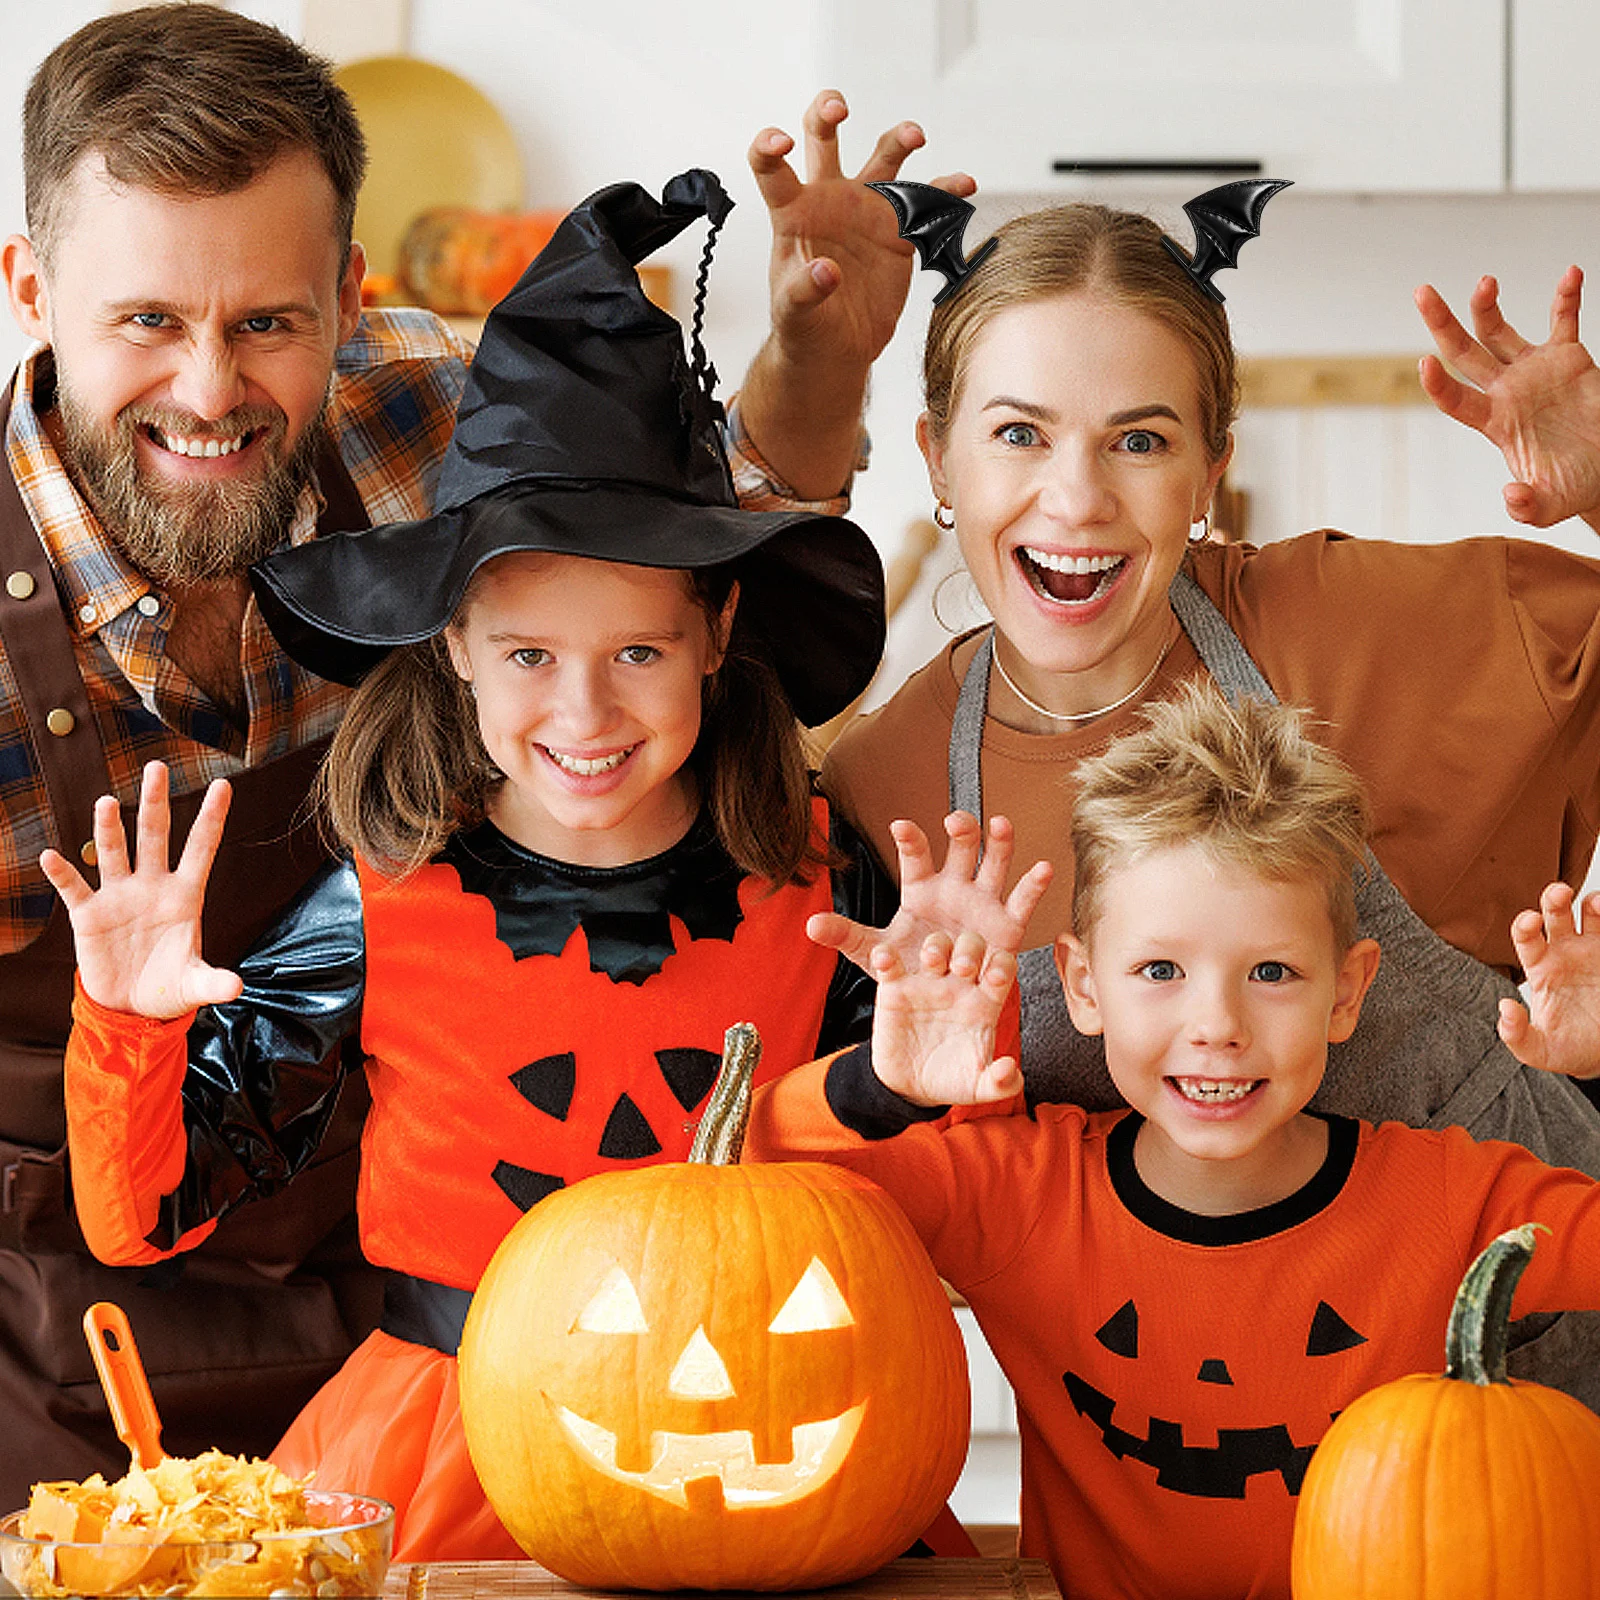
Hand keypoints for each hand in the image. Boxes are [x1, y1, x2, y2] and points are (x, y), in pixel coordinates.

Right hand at [39, 761, 241, 1017]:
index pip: (202, 848)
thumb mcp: (194, 985)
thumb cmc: (169, 987)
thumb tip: (236, 989)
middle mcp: (152, 886)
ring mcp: (119, 896)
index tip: (225, 785)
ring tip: (108, 802)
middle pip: (155, 835)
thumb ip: (213, 982)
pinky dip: (62, 873)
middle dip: (155, 802)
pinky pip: (74, 888)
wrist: (130, 1007)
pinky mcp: (89, 914)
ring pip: (114, 852)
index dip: (212, 817)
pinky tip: (51, 856)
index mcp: (185, 895)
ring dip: (109, 828)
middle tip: (156, 767)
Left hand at [750, 91, 974, 374]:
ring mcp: (865, 212)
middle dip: (829, 113)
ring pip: (883, 157)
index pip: (771, 168)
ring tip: (915, 137)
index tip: (783, 141)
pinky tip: (962, 184)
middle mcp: (828, 201)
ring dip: (899, 139)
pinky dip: (946, 190)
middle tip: (840, 109)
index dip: (770, 146)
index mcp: (793, 215)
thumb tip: (826, 272)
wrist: (837, 349)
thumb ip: (804, 290)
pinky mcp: (897, 233)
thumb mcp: (793, 313)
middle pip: (823, 138)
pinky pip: (926, 203)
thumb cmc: (803, 327)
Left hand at [813, 814, 1049, 1105]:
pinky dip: (1034, 885)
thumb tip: (809, 924)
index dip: (910, 840)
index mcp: (921, 889)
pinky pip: (1023, 903)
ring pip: (995, 865)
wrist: (937, 1003)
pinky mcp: (1008, 927)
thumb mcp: (874, 955)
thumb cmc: (907, 968)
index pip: (916, 858)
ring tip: (1001, 824)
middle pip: (962, 849)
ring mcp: (983, 903)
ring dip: (999, 844)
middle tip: (957, 821)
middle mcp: (956, 888)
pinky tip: (1044, 867)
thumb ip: (846, 936)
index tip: (900, 826)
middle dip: (962, 832)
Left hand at [1415, 267, 1599, 529]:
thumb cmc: (1570, 487)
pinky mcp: (1566, 357)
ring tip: (1484, 282)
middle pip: (1463, 353)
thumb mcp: (1548, 506)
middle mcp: (1505, 391)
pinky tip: (1571, 274)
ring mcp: (1532, 371)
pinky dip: (1566, 296)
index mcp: (1495, 423)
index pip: (1457, 400)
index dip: (1438, 385)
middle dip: (1441, 323)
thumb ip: (1527, 507)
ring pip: (1499, 331)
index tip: (1423, 363)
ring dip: (1487, 306)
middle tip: (1422, 292)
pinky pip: (1563, 319)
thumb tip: (1511, 498)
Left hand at [1497, 881, 1599, 1077]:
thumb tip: (1505, 1008)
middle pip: (1555, 915)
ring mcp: (1593, 951)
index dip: (1525, 925)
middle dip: (1555, 899)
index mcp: (1541, 967)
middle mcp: (1566, 952)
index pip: (1526, 937)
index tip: (1530, 920)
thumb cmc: (1567, 1049)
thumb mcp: (1538, 1050)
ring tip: (1598, 904)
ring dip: (1593, 903)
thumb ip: (1515, 1035)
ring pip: (1591, 915)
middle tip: (1559, 891)